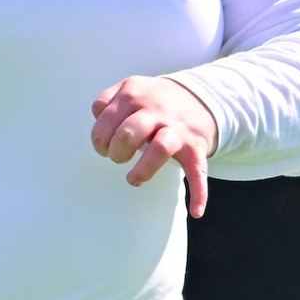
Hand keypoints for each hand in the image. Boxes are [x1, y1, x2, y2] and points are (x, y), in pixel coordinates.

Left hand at [90, 76, 219, 217]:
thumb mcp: (130, 89)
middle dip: (116, 152)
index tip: (104, 147)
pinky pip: (198, 170)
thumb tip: (98, 117)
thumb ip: (106, 101)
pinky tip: (195, 211)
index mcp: (134, 94)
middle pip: (129, 133)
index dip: (99, 139)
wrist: (201, 97)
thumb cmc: (155, 101)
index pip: (105, 118)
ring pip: (161, 148)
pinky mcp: (195, 147)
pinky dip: (199, 192)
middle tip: (118, 157)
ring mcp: (177, 129)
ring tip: (133, 180)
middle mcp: (156, 110)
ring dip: (143, 170)